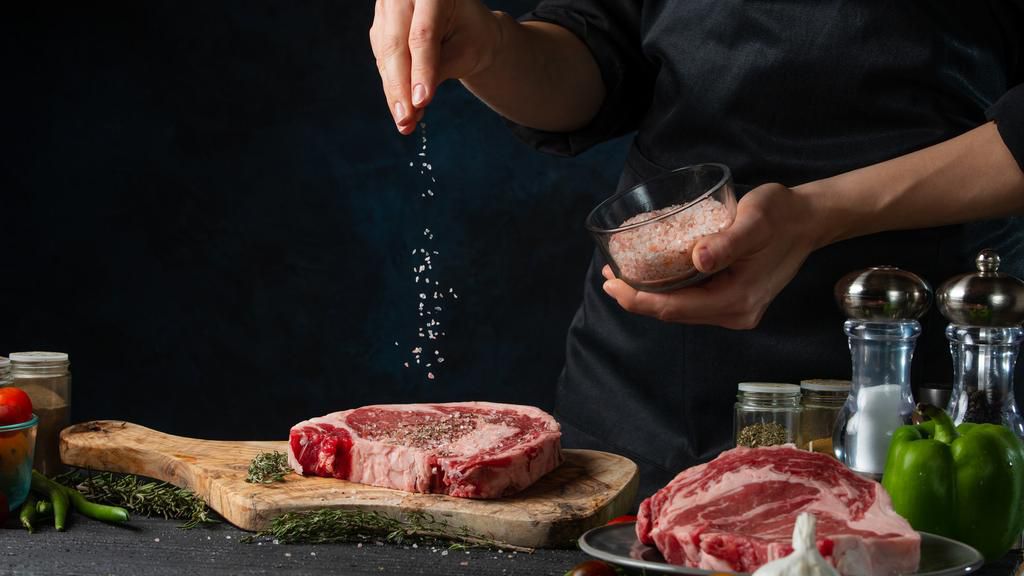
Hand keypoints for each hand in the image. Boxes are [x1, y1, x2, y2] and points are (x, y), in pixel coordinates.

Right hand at [370, 0, 502, 134]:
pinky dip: (392, 87)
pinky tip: (402, 109)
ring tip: (406, 122)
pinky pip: (382, 61)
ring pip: (385, 55)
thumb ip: (442, 69)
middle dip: (400, 88)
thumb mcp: (467, 50)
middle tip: (406, 120)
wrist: (467, 26)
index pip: (422, 35)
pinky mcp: (380, 27)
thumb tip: (416, 102)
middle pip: (396, 45)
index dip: (421, 70)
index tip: (422, 102)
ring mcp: (388, 9)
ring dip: (394, 92)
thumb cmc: (473, 35)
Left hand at [601, 183, 821, 328]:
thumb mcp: (755, 221)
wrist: (808, 220)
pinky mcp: (734, 300)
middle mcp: (735, 313)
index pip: (674, 308)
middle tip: (608, 275)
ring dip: (650, 295)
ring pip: (680, 309)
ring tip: (622, 274)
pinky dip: (668, 290)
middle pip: (673, 313)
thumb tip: (698, 259)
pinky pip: (692, 301)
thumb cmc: (781, 215)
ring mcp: (735, 309)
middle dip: (637, 297)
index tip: (611, 282)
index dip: (638, 298)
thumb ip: (727, 241)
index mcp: (737, 300)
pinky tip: (652, 274)